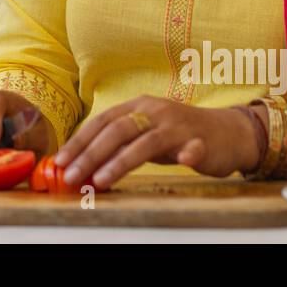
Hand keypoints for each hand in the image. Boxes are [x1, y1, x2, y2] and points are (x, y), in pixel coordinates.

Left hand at [52, 96, 258, 189]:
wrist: (226, 132)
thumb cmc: (178, 136)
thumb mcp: (145, 136)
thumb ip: (119, 145)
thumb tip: (82, 164)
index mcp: (137, 107)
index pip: (101, 121)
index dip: (79, 141)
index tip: (60, 161)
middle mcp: (154, 111)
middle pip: (117, 131)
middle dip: (90, 155)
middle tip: (72, 175)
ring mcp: (178, 125)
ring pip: (145, 142)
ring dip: (121, 161)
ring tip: (100, 180)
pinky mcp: (201, 141)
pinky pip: (193, 148)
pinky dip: (188, 154)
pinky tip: (183, 161)